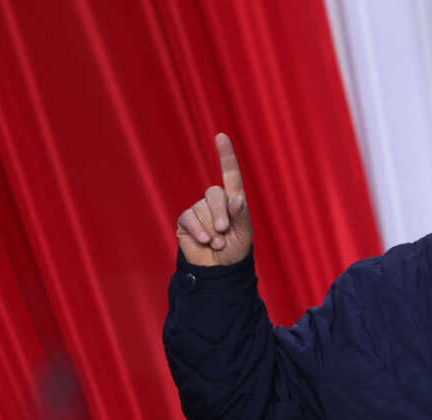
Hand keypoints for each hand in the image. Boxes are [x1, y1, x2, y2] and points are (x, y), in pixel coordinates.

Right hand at [176, 133, 253, 265]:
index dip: (226, 156)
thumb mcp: (244, 236)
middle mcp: (216, 202)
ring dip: (211, 229)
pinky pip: (190, 218)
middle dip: (220, 213)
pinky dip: (199, 231)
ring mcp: (199, 210)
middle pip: (215, 193)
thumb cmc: (235, 252)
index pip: (231, 175)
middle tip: (224, 231)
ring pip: (202, 208)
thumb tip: (235, 199)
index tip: (221, 136)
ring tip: (218, 244)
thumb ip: (241, 217)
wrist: (218, 271)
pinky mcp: (186, 221)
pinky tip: (205, 241)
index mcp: (234, 202)